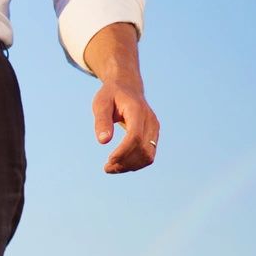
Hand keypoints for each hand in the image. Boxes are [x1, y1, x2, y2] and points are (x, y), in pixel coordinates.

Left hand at [83, 23, 158, 174]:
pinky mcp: (154, 135)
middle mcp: (150, 120)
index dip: (123, 152)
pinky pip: (149, 155)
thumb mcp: (101, 104)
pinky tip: (120, 165)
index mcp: (137, 111)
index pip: (134, 136)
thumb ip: (101, 121)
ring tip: (111, 168)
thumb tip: (103, 141)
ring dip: (130, 166)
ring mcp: (154, 129)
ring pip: (148, 156)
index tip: (108, 161)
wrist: (127, 87)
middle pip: (143, 149)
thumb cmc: (111, 95)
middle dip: (125, 162)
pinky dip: (135, 164)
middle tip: (106, 168)